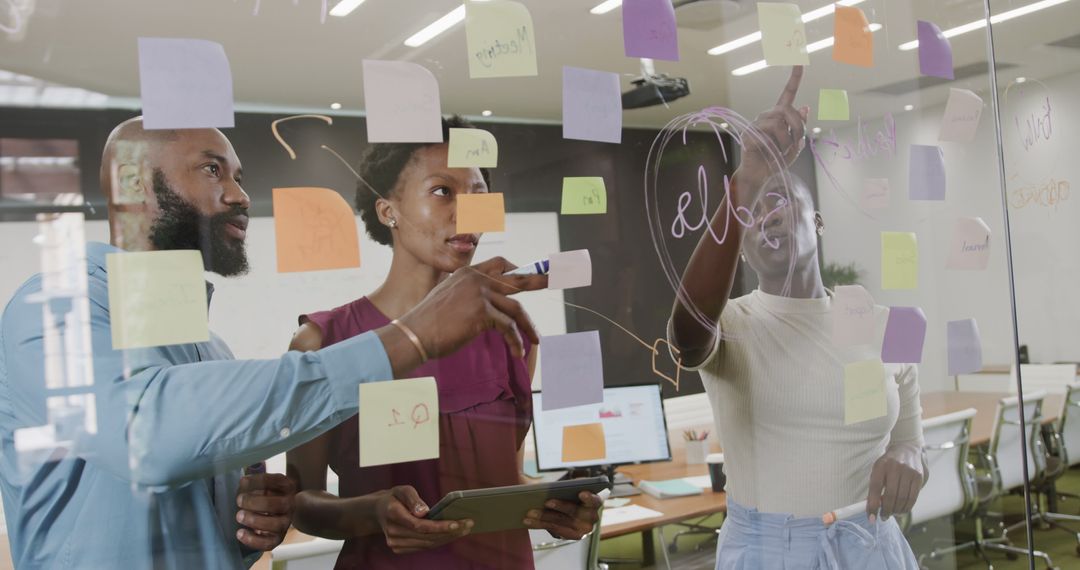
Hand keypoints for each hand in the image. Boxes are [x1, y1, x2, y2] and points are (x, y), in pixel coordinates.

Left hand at [235, 473, 295, 550]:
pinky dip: (254, 540)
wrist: (276, 514)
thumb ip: (252, 483)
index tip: (243, 482)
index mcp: (287, 487)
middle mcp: (290, 505)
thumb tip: (244, 482)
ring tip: (239, 516)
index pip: (277, 481)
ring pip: (277, 525)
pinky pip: (269, 543)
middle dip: (258, 503)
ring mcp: (285, 523)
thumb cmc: (263, 496)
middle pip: (280, 504)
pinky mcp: (278, 538)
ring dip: (256, 520)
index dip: (259, 481)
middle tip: (239, 500)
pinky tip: (240, 533)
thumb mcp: (260, 485)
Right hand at [376, 486, 471, 553]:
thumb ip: (413, 499)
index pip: (419, 525)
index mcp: (393, 515)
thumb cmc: (394, 498)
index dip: (439, 526)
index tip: (457, 523)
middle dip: (450, 532)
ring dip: (448, 538)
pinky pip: (424, 547)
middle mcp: (393, 533)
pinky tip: (453, 534)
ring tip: (465, 528)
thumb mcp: (402, 490)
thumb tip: (424, 512)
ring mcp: (395, 544)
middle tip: (469, 524)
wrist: (378, 512)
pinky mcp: (400, 549)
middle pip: (426, 537)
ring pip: (427, 544)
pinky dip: (440, 541)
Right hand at [399, 257, 546, 360]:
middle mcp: (475, 278)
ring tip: (536, 338)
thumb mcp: (448, 299)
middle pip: (516, 277)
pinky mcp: (482, 312)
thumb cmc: (428, 323)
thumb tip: (489, 306)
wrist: (414, 334)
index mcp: (468, 273)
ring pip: (516, 308)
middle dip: (539, 279)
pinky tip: (518, 351)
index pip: (501, 264)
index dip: (518, 269)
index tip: (533, 274)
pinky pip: (508, 327)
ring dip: (528, 326)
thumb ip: (468, 295)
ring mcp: (480, 293)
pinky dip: (515, 341)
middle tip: (557, 279)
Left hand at [524, 491, 602, 539]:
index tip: (581, 493)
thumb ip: (567, 485)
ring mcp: (580, 530)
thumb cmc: (569, 493)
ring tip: (530, 512)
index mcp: (594, 503)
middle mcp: (591, 519)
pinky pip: (552, 530)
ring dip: (544, 518)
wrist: (568, 509)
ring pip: (561, 523)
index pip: (596, 501)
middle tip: (546, 502)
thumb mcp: (570, 487)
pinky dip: (539, 524)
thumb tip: (549, 484)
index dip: (589, 498)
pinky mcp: (567, 536)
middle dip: (560, 507)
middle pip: (574, 513)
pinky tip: (527, 520)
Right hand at [735, 66, 809, 194]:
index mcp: (779, 115)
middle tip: (796, 144)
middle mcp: (767, 115)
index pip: (788, 93)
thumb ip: (801, 128)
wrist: (759, 176)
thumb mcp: (795, 145)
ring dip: (787, 140)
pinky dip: (777, 146)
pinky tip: (771, 153)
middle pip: (788, 110)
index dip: (795, 77)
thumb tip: (805, 107)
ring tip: (782, 151)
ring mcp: (756, 123)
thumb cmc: (776, 159)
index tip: (799, 60)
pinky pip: (770, 134)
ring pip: (781, 123)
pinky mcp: (749, 134)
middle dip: (798, 128)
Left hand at [865, 443, 925, 521]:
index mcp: (881, 465)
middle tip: (883, 517)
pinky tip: (901, 511)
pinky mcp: (919, 477)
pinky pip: (913, 497)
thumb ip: (875, 487)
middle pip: (891, 495)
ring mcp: (909, 471)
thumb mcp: (878, 470)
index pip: (875, 488)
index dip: (873, 504)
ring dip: (896, 511)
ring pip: (903, 498)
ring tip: (892, 514)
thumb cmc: (888, 463)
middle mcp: (895, 467)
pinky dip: (907, 507)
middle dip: (886, 510)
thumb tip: (872, 507)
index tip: (870, 517)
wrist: (906, 448)